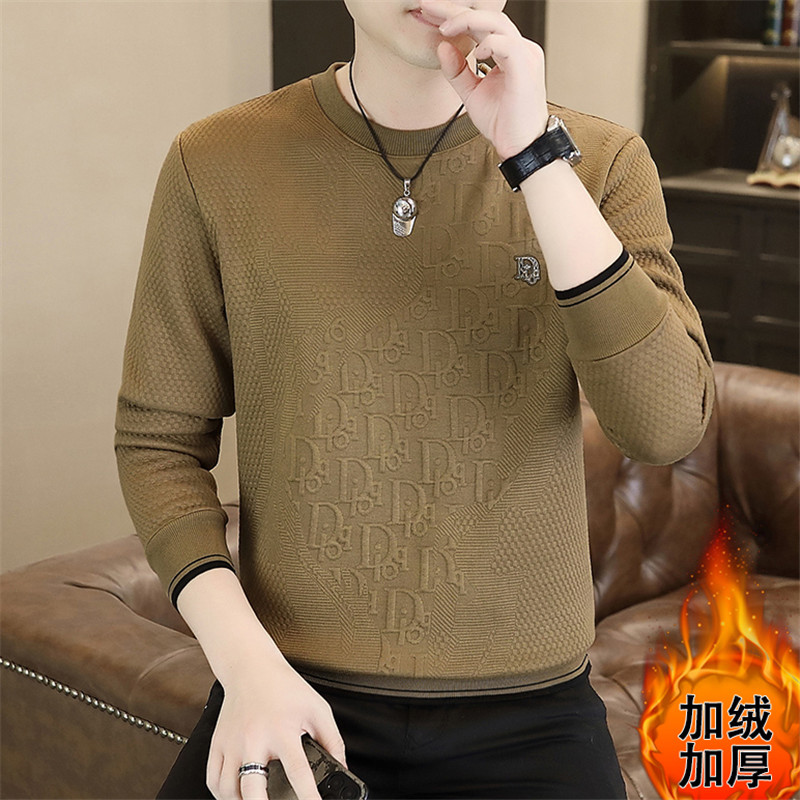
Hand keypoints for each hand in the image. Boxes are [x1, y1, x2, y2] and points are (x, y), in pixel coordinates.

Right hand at [206, 658, 345, 799]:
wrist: (252, 667)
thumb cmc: (285, 688)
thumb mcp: (317, 709)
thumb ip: (332, 740)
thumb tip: (342, 768)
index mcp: (282, 731)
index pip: (298, 772)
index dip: (308, 797)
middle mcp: (254, 739)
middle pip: (253, 789)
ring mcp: (232, 743)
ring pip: (228, 790)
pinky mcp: (217, 743)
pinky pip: (213, 779)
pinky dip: (222, 794)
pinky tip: (236, 795)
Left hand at [420, 0, 549, 159]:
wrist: (521, 146)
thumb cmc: (503, 122)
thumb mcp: (472, 93)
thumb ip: (457, 71)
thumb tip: (441, 46)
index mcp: (507, 51)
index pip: (479, 24)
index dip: (454, 17)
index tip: (429, 14)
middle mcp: (519, 48)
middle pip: (486, 16)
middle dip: (455, 11)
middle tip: (428, 7)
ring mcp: (525, 55)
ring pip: (496, 23)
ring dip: (467, 20)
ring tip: (444, 28)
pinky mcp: (526, 67)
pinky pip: (507, 44)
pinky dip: (489, 43)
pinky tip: (475, 51)